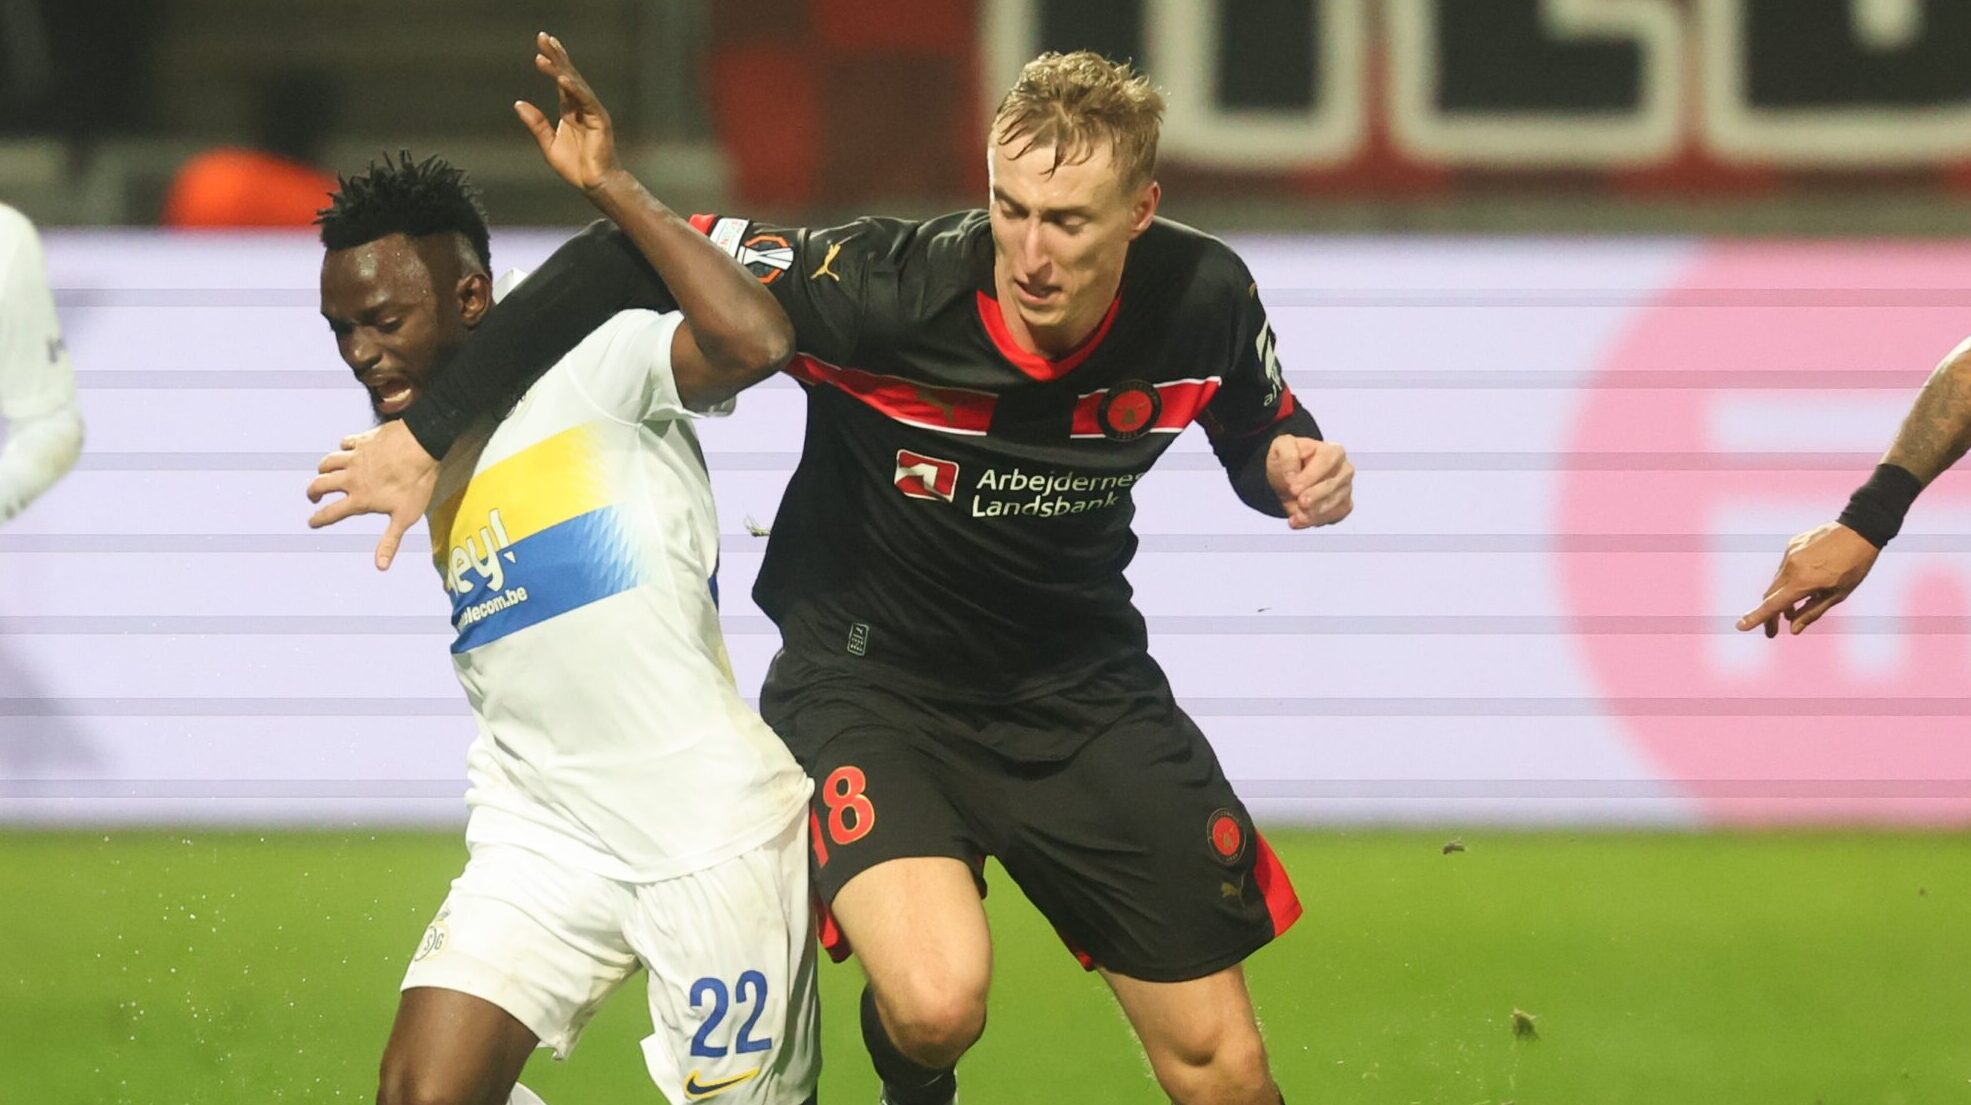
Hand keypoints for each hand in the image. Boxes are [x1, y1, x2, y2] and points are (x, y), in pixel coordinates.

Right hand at [305, 421, 438, 570]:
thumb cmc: (415, 484)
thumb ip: (390, 541)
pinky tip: (346, 448)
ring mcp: (355, 458)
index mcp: (360, 498)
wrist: (421, 446)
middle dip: (313, 491)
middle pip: (321, 484)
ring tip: (324, 473)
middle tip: (313, 496)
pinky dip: (343, 447)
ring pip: (328, 462)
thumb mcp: (405, 517)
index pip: (332, 512)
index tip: (311, 522)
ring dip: (323, 469)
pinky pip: (345, 443)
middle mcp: (351, 478)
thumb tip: (380, 567)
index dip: (319, 519)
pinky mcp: (362, 440)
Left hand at [514, 31, 619, 193]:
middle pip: (568, 75)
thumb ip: (536, 123)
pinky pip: (586, 101)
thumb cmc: (576, 168)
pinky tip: (562, 78)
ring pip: (575, 85)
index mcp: (571, 110)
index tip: (540, 46)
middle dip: (556, 55)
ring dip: (560, 68)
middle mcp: (582, 107)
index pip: (560, 81)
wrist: (594, 185)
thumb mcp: (548, 144)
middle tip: (543, 36)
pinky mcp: (600, 121)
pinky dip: (574, 89)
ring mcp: (592, 112)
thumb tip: (519, 103)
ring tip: (546, 53)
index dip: (551, 63)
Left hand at [1266, 436, 1352, 529]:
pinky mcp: (1343, 506)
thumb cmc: (1291, 461)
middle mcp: (1344, 469)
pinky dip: (1316, 521)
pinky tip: (1300, 521)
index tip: (1294, 488)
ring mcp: (1346, 489)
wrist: (1290, 479)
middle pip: (1333, 485)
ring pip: (1335, 504)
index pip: (1326, 462)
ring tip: (1296, 516)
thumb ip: (1287, 456)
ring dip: (1314, 512)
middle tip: (1300, 502)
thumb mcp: (1282, 448)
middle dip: (1315, 496)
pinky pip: (1334, 516)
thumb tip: (1292, 475)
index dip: (1310, 476)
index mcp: (1332, 451)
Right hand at [1735, 521, 1880, 636]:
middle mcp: (1791, 567)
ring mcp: (1790, 554)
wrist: (1860, 529)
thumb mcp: (1838, 594)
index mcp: (1803, 582)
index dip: (1756, 617)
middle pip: (1770, 595)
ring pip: (1778, 581)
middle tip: (1773, 630)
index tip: (1740, 626)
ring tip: (1795, 607)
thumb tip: (1793, 629)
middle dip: (1770, 615)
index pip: (1774, 604)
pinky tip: (1806, 579)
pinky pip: (1786, 566)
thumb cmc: (1854, 566)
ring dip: (1782, 596)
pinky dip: (1790, 578)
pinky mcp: (1793, 544)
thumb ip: (1813, 612)